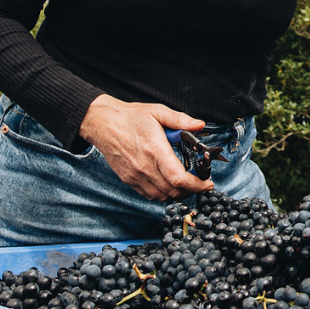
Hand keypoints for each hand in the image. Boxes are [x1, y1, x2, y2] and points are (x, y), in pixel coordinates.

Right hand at [79, 95, 214, 200]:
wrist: (102, 123)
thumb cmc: (129, 117)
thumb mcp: (157, 111)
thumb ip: (180, 119)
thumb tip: (199, 125)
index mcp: (155, 150)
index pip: (179, 178)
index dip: (197, 185)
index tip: (207, 183)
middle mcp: (144, 167)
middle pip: (173, 191)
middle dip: (192, 191)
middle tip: (201, 184)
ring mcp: (135, 175)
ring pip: (162, 197)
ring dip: (178, 194)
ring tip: (187, 185)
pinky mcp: (128, 179)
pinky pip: (149, 195)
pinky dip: (163, 195)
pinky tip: (169, 185)